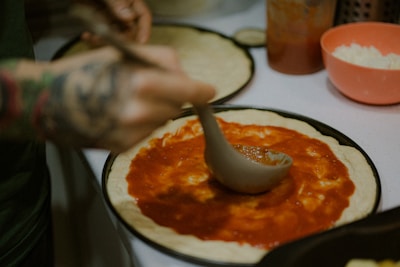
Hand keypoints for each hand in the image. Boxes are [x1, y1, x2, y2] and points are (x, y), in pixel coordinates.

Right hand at [40, 45, 214, 152]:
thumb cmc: (84, 72)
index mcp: (142, 83)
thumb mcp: (123, 54)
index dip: (202, 91)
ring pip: (163, 121)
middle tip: (150, 87)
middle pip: (178, 107)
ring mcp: (131, 133)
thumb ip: (161, 60)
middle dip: (171, 96)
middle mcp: (139, 112)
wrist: (47, 102)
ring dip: (155, 111)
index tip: (208, 91)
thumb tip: (186, 75)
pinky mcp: (122, 147)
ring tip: (128, 101)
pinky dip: (141, 124)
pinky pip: (146, 133)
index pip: (190, 91)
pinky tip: (119, 115)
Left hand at [81, 0, 151, 44]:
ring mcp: (109, 16)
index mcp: (129, 0)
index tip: (141, 43)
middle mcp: (121, 10)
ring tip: (92, 38)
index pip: (142, 16)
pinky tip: (86, 36)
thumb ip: (116, 1)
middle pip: (129, 30)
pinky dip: (94, 38)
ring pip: (114, 35)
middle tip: (108, 42)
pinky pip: (101, 35)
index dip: (144, 30)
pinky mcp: (97, 21)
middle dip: (120, 39)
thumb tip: (129, 17)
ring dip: (105, 40)